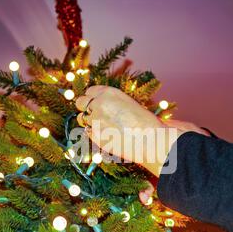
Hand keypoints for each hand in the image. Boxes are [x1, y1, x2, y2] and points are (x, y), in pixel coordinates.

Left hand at [75, 86, 207, 175]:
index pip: (90, 91)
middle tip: (95, 115)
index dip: (92, 98)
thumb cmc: (146, 122)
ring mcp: (95, 121)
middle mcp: (98, 104)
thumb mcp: (129, 104)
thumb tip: (102, 108)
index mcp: (108, 93)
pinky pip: (88, 133)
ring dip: (88, 121)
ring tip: (102, 126)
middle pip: (80, 103)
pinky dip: (94, 134)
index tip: (95, 103)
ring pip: (81, 119)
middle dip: (86, 108)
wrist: (152, 139)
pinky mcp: (95, 136)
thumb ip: (112, 103)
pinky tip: (106, 136)